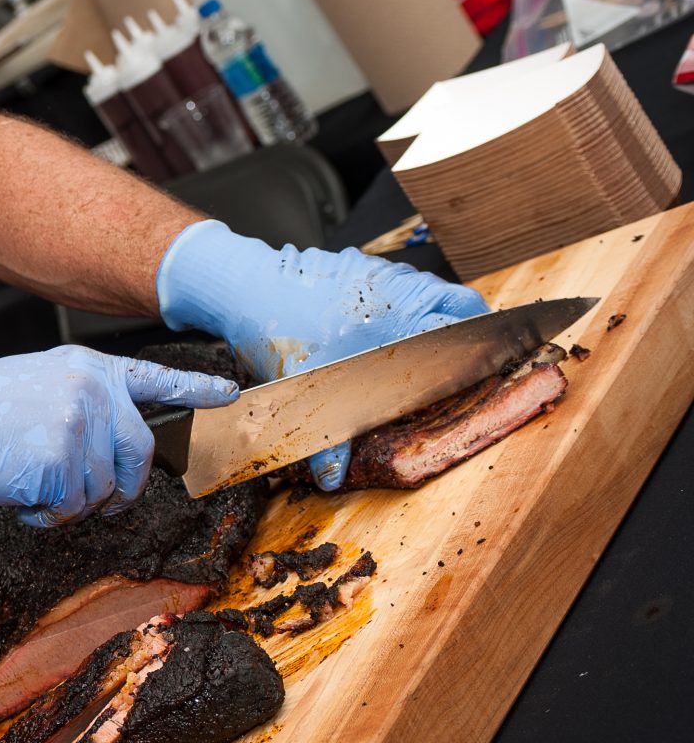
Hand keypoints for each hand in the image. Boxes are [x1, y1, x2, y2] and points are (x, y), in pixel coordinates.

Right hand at [0, 345, 237, 525]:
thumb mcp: (39, 379)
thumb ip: (85, 398)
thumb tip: (116, 441)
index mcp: (90, 368)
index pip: (155, 378)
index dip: (195, 388)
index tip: (229, 394)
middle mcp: (92, 391)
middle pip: (140, 455)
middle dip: (121, 489)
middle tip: (92, 500)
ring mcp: (78, 423)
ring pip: (104, 489)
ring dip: (71, 503)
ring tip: (32, 484)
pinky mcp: (60, 459)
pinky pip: (74, 507)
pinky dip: (50, 515)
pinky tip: (23, 496)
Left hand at [156, 219, 490, 488]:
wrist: (244, 285)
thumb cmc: (281, 331)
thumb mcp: (308, 391)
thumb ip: (327, 439)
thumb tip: (333, 478)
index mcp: (405, 321)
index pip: (471, 327)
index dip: (488, 346)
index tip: (497, 361)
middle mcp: (402, 290)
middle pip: (463, 301)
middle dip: (473, 325)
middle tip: (469, 351)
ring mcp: (381, 272)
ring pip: (431, 287)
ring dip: (438, 308)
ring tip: (432, 337)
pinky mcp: (360, 264)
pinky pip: (398, 279)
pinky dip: (404, 297)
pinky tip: (387, 319)